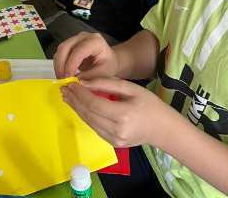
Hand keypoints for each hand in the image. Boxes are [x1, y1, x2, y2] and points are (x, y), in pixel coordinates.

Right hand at [53, 32, 119, 79]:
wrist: (109, 60)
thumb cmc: (108, 65)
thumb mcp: (103, 73)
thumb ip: (89, 77)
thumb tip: (74, 82)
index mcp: (95, 41)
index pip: (78, 51)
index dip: (71, 65)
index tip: (68, 78)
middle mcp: (84, 37)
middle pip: (65, 47)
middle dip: (61, 65)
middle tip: (62, 80)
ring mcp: (75, 39)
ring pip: (60, 50)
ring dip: (58, 65)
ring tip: (62, 79)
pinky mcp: (70, 44)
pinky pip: (60, 53)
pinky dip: (59, 64)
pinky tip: (63, 74)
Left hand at [61, 77, 177, 147]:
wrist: (163, 129)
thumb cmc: (150, 105)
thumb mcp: (131, 88)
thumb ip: (107, 84)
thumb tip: (83, 82)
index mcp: (123, 115)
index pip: (93, 104)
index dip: (79, 94)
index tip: (70, 83)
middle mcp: (116, 130)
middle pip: (88, 114)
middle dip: (74, 100)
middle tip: (64, 88)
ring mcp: (113, 140)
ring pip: (89, 122)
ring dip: (77, 109)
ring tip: (68, 97)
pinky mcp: (112, 144)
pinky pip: (95, 128)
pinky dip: (86, 116)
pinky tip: (80, 107)